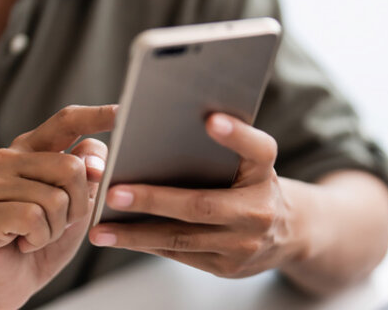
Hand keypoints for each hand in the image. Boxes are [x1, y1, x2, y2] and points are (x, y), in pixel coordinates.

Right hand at [0, 105, 114, 308]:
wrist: (9, 280)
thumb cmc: (44, 238)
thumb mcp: (78, 203)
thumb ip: (88, 175)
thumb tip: (94, 162)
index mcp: (31, 149)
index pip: (67, 122)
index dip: (96, 116)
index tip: (122, 111)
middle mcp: (5, 158)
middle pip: (71, 167)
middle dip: (78, 205)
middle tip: (58, 222)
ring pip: (55, 198)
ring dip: (57, 227)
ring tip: (38, 234)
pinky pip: (33, 218)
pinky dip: (40, 238)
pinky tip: (24, 243)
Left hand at [87, 113, 307, 277]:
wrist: (288, 233)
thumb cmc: (253, 184)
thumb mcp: (251, 163)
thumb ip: (223, 149)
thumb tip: (161, 131)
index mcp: (265, 172)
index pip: (258, 149)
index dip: (236, 135)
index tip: (211, 119)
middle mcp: (259, 209)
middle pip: (203, 205)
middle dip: (154, 200)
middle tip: (114, 193)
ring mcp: (244, 244)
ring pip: (182, 238)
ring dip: (136, 234)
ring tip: (99, 228)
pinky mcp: (228, 267)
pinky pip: (180, 255)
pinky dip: (146, 244)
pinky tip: (118, 237)